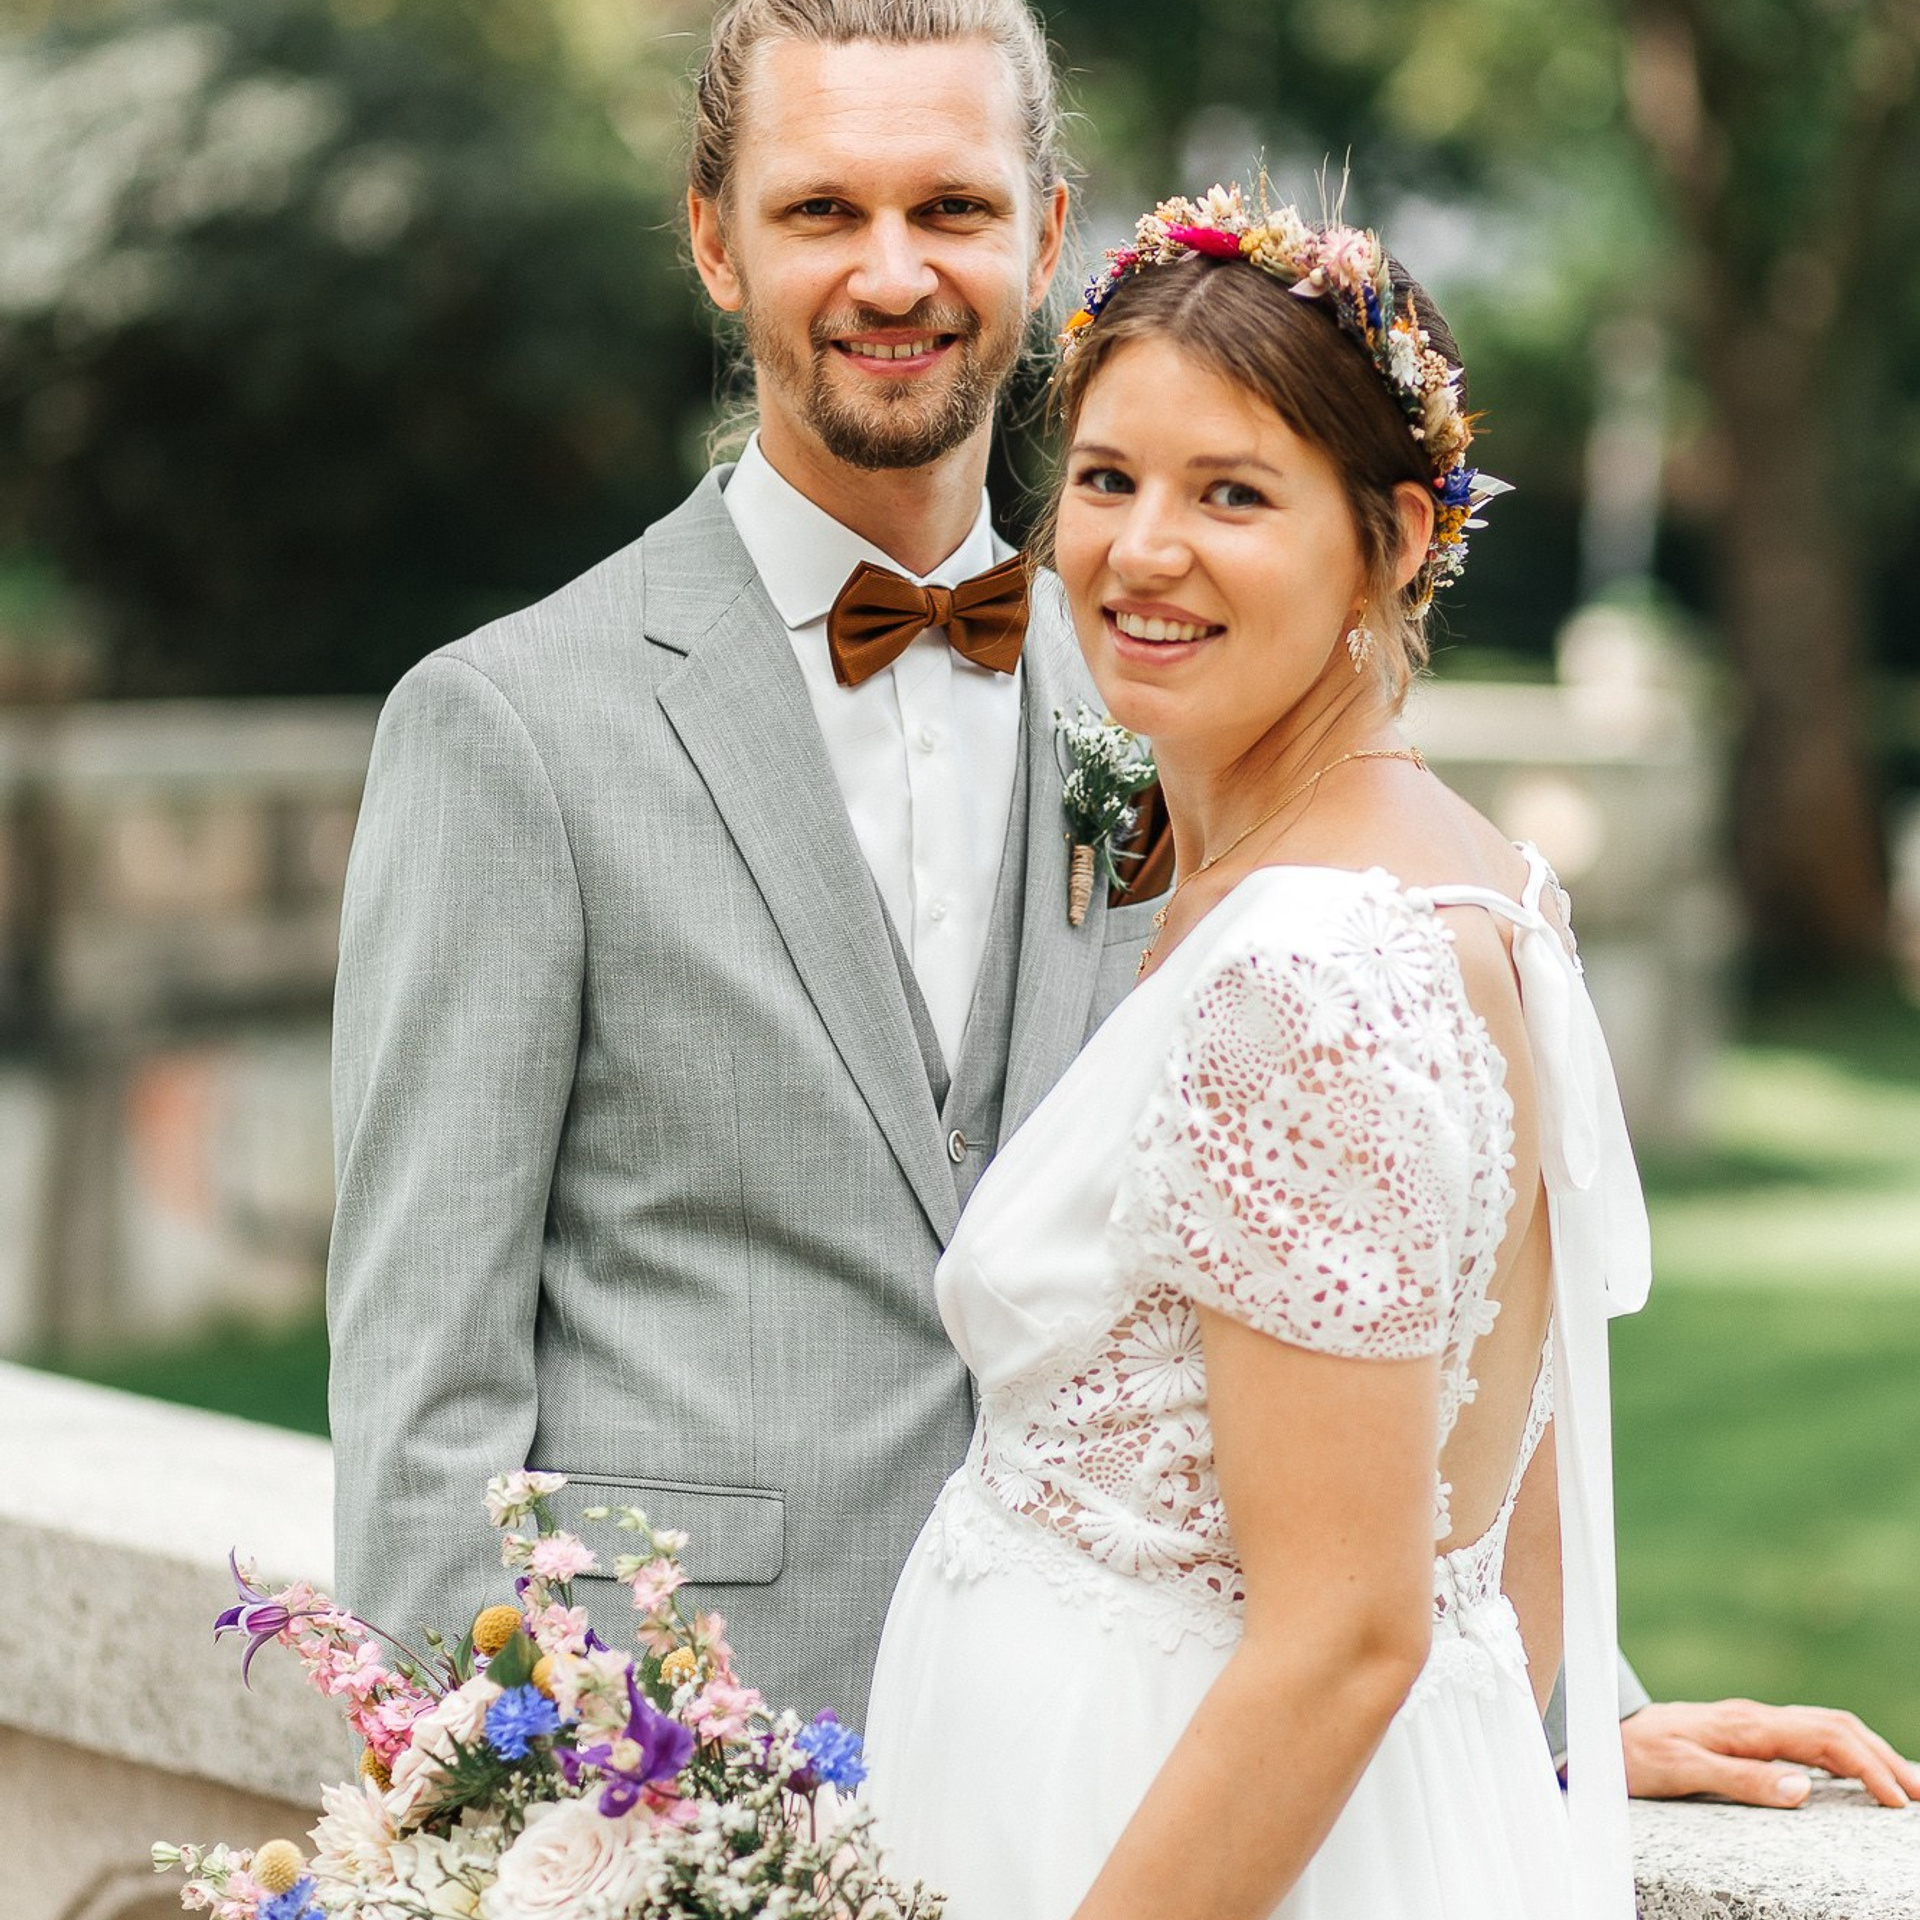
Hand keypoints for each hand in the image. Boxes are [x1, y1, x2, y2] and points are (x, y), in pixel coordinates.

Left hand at [1622, 1698, 1919, 1807]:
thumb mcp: (1682, 1770)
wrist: (1603, 1733)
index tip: (1897, 1801)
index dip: (1868, 1768)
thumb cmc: (1637, 1754)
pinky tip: (1858, 1771)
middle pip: (1836, 1727)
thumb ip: (1741, 1779)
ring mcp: (1752, 1723)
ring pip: (1825, 1727)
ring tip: (1905, 1783)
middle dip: (1884, 1757)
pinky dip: (1845, 1749)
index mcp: (1746, 1725)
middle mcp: (1755, 1718)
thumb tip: (1803, 1789)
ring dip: (1870, 1751)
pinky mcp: (1747, 1733)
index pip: (1825, 1739)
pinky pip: (1807, 1735)